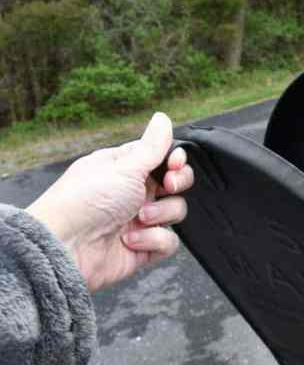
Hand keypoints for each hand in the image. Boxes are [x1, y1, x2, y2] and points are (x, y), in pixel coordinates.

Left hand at [26, 113, 194, 291]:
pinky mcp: (143, 247)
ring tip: (138, 218)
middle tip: (167, 185)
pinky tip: (131, 241)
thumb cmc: (84, 201)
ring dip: (161, 214)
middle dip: (177, 184)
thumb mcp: (123, 167)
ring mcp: (139, 220)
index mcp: (124, 168)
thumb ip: (152, 145)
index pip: (162, 158)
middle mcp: (133, 192)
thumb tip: (163, 117)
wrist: (65, 247)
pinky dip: (153, 240)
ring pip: (175, 211)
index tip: (175, 163)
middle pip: (175, 183)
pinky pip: (168, 240)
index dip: (175, 160)